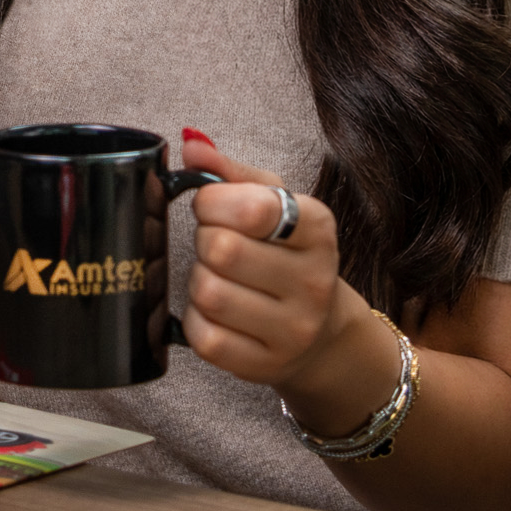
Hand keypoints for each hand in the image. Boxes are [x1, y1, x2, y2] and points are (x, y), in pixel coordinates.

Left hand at [179, 132, 347, 388]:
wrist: (321, 333)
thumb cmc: (286, 254)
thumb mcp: (272, 202)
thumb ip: (229, 171)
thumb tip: (189, 143)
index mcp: (318, 229)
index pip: (252, 208)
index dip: (213, 202)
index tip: (213, 207)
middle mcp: (314, 282)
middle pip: (223, 250)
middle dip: (204, 241)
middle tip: (215, 244)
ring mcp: (293, 331)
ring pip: (209, 294)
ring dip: (199, 280)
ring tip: (218, 276)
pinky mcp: (265, 366)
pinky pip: (205, 338)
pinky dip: (197, 320)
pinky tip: (215, 312)